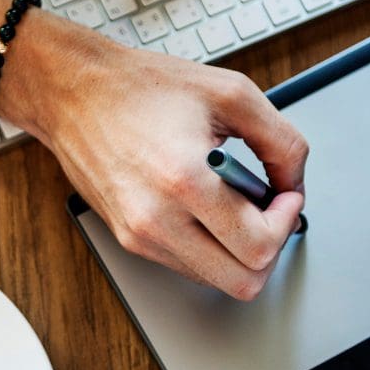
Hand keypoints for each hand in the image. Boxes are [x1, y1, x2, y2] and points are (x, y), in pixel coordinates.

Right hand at [30, 38, 307, 298]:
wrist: (75, 93)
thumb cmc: (142, 87)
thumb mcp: (231, 94)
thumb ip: (282, 141)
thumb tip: (295, 184)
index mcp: (184, 181)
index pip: (258, 246)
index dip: (286, 223)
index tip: (284, 197)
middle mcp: (156, 219)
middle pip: (241, 282)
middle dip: (267, 249)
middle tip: (267, 213)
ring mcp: (138, 236)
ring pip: (214, 280)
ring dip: (236, 250)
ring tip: (230, 204)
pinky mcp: (128, 240)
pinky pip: (187, 265)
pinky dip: (208, 246)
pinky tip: (204, 207)